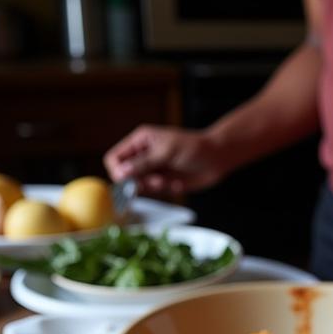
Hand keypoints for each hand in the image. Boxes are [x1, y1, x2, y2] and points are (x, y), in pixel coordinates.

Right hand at [103, 125, 225, 195]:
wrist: (216, 159)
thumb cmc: (193, 148)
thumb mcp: (166, 152)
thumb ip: (143, 163)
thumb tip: (120, 173)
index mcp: (140, 141)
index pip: (115, 158)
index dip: (118, 171)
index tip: (128, 180)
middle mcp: (143, 156)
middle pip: (125, 175)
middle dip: (138, 181)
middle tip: (156, 181)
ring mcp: (153, 170)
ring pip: (139, 186)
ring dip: (153, 187)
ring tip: (168, 181)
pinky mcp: (164, 182)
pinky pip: (155, 192)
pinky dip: (165, 190)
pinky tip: (177, 184)